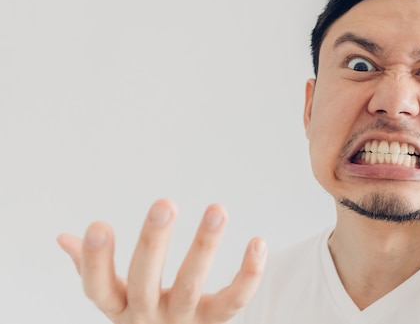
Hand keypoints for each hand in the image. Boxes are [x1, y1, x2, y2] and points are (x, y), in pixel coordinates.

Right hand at [57, 199, 265, 323]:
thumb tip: (64, 238)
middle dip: (153, 243)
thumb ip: (93, 270)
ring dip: (204, 246)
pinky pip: (234, 301)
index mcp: (117, 308)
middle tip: (165, 203)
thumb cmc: (141, 318)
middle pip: (145, 282)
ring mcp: (180, 322)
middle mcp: (145, 317)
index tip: (97, 224)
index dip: (95, 261)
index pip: (97, 288)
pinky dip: (249, 273)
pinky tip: (258, 241)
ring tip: (217, 209)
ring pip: (191, 286)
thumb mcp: (114, 300)